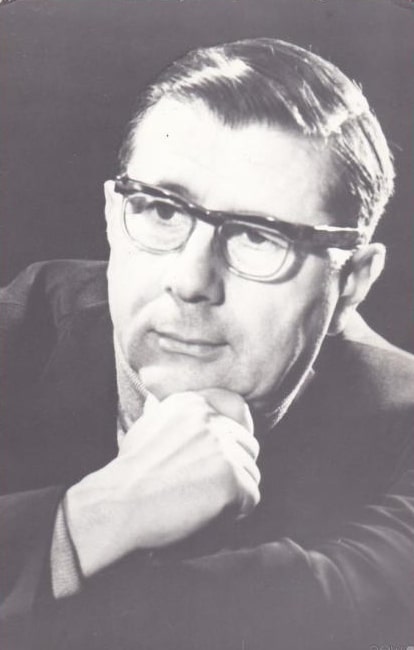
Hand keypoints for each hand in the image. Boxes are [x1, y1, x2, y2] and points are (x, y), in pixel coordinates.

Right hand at [65, 390, 259, 576]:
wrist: (119, 504)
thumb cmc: (130, 474)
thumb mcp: (148, 426)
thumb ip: (173, 416)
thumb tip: (178, 406)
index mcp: (193, 403)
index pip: (237, 408)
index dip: (236, 433)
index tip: (224, 453)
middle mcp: (211, 419)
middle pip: (248, 445)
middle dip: (235, 468)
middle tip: (207, 487)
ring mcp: (223, 448)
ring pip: (251, 473)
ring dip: (234, 492)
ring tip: (201, 501)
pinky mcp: (231, 478)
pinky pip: (251, 498)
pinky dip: (235, 512)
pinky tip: (207, 513)